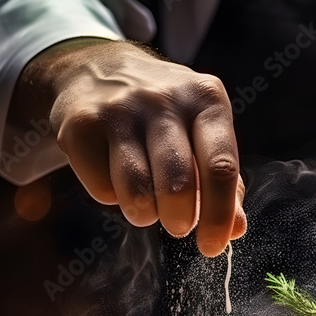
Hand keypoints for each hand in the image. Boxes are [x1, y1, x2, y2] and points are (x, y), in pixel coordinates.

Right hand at [10, 38, 244, 256]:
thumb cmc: (165, 115)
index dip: (219, 217)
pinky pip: (102, 190)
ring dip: (144, 214)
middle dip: (179, 220)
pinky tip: (114, 175)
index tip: (212, 247)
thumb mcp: (202, 132)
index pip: (221, 168)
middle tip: (178, 225)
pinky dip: (112, 197)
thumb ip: (224, 182)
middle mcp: (164, 98)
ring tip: (147, 204)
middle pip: (178, 185)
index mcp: (206, 99)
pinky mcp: (80, 124)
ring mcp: (119, 108)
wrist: (98, 68)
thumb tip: (234, 230)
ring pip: (137, 191)